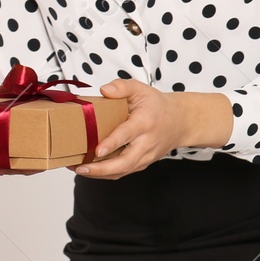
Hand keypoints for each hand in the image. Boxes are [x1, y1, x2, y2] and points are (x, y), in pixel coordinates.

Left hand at [72, 80, 190, 179]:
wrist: (180, 122)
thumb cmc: (157, 105)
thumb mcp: (141, 89)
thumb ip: (122, 87)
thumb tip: (104, 90)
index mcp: (145, 122)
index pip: (127, 135)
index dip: (112, 143)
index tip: (97, 150)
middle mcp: (146, 143)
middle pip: (125, 161)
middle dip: (101, 168)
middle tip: (80, 168)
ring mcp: (146, 156)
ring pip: (123, 170)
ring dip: (100, 174)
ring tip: (79, 169)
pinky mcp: (142, 163)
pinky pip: (124, 172)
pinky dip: (106, 174)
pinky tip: (90, 170)